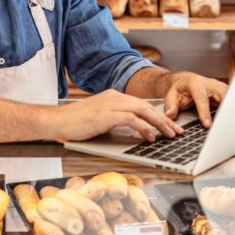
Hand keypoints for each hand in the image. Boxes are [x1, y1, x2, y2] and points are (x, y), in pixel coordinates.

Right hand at [44, 90, 183, 142]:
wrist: (56, 121)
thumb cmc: (74, 124)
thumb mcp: (99, 120)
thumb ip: (115, 121)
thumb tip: (133, 132)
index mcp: (114, 96)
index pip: (142, 104)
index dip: (158, 115)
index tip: (169, 126)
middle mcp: (115, 97)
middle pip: (147, 106)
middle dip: (165, 119)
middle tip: (177, 131)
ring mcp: (111, 104)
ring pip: (144, 111)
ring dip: (160, 124)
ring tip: (170, 135)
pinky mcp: (107, 114)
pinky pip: (132, 120)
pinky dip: (145, 129)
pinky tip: (151, 138)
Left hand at [157, 72, 228, 127]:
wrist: (183, 80)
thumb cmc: (178, 89)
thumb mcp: (170, 96)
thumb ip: (170, 106)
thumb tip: (170, 115)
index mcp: (195, 83)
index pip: (202, 98)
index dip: (205, 112)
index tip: (207, 125)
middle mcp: (208, 83)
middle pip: (221, 94)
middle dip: (225, 107)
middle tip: (227, 123)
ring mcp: (217, 86)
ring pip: (229, 95)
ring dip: (232, 107)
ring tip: (234, 122)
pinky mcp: (223, 91)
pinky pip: (231, 98)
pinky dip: (233, 107)